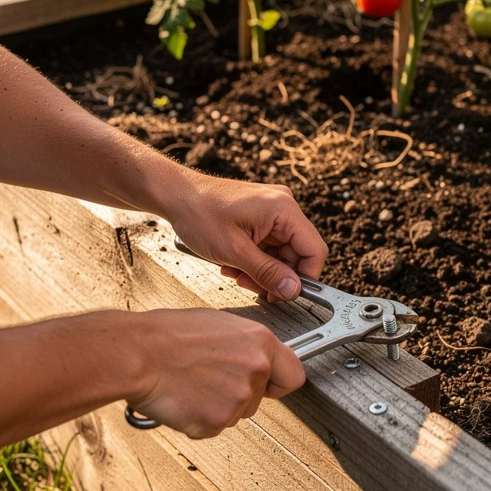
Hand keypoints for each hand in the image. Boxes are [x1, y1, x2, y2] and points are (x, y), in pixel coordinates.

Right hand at [126, 308, 304, 437]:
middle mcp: (256, 369)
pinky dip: (197, 420)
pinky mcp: (216, 421)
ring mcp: (238, 398)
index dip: (279, 384)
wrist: (137, 354)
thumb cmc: (168, 335)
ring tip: (191, 383)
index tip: (272, 387)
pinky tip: (183, 398)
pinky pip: (213, 428)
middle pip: (260, 398)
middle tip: (208, 379)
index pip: (294, 375)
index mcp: (260, 342)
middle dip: (238, 394)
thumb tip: (253, 357)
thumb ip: (245, 346)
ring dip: (217, 406)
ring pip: (236, 414)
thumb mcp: (220, 325)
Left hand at [166, 173, 326, 301]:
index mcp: (284, 209)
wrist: (176, 195)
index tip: (287, 295)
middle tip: (252, 287)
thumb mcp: (234, 251)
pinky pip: (269, 244)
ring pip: (281, 252)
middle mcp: (284, 206)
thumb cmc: (200, 214)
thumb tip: (293, 291)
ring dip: (262, 269)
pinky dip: (254, 258)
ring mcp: (273, 209)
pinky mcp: (262, 215)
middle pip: (297, 253)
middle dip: (275, 275)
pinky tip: (234, 263)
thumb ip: (267, 273)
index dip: (304, 277)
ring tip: (236, 273)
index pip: (314, 250)